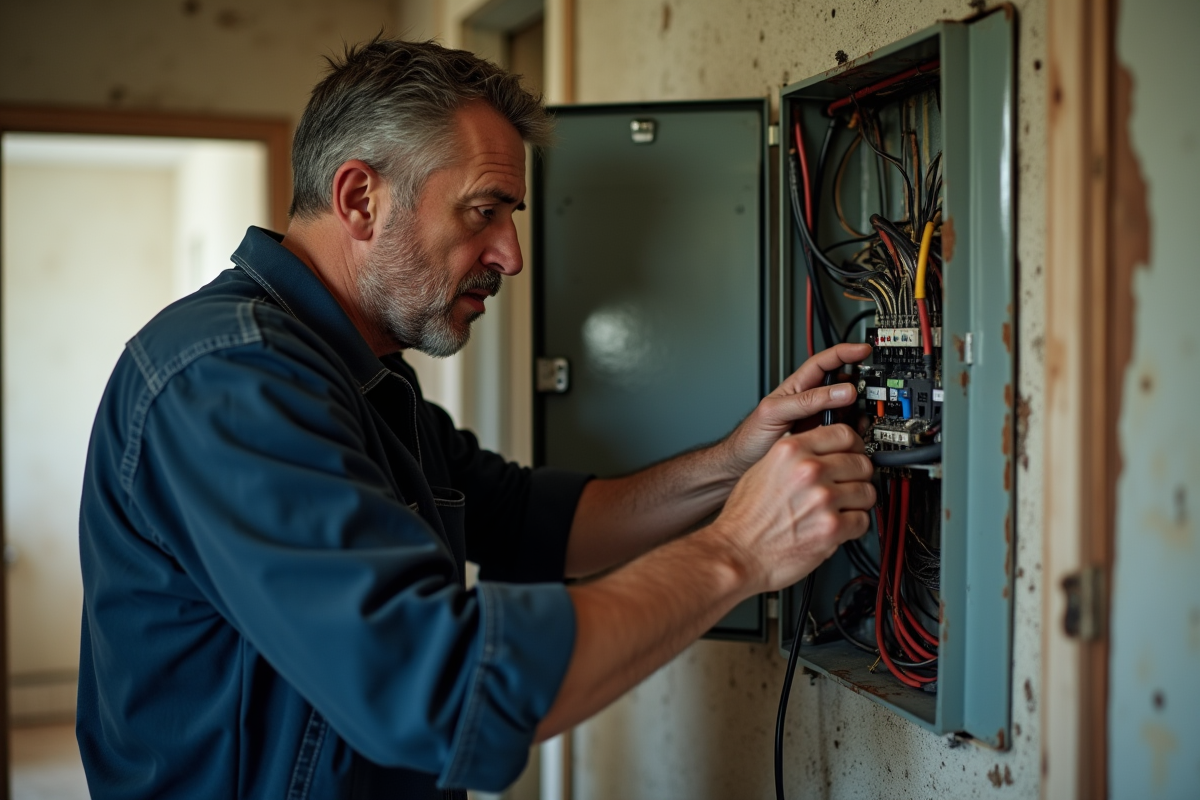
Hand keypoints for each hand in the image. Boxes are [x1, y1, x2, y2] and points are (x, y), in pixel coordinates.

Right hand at [707, 423, 874, 593]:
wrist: (736, 552)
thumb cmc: (744, 517)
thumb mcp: (762, 469)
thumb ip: (794, 456)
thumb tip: (821, 451)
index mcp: (791, 450)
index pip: (843, 433)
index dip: (853, 446)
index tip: (853, 453)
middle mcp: (809, 470)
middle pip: (861, 462)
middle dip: (858, 476)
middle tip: (849, 485)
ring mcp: (823, 499)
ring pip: (867, 492)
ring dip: (858, 502)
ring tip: (841, 509)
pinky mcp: (832, 528)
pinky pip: (863, 520)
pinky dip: (854, 526)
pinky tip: (837, 527)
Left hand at [719, 343, 870, 477]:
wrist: (743, 465)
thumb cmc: (751, 437)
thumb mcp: (776, 412)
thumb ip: (807, 400)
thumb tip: (842, 390)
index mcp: (796, 388)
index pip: (824, 362)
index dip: (844, 352)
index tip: (864, 349)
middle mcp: (810, 401)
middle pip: (842, 385)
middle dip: (858, 385)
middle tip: (871, 391)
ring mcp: (817, 420)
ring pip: (846, 409)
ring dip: (857, 412)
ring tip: (860, 417)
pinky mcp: (821, 438)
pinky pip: (843, 430)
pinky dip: (853, 431)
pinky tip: (853, 435)